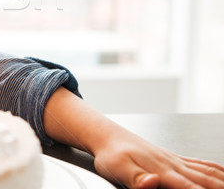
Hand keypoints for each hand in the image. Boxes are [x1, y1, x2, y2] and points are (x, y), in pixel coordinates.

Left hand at [93, 130, 223, 188]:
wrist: (107, 136)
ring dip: (222, 180)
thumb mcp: (118, 169)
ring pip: (207, 172)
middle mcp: (173, 165)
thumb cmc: (111, 154)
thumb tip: (152, 182)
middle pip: (207, 180)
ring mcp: (175, 160)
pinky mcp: (173, 158)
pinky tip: (221, 175)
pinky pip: (201, 164)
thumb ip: (137, 179)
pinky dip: (216, 170)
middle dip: (221, 187)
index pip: (192, 188)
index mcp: (162, 171)